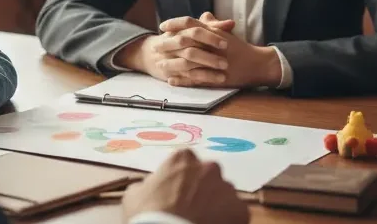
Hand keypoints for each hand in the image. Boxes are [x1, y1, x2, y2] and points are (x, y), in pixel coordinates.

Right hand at [113, 14, 232, 82]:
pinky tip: (216, 80)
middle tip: (226, 61)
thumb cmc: (178, 39)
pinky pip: (186, 78)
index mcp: (178, 30)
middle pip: (190, 48)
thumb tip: (231, 23)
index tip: (226, 42)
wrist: (151, 54)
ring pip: (187, 64)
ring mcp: (169, 59)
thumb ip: (212, 26)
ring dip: (206, 69)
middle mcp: (171, 44)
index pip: (193, 29)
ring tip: (224, 72)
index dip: (209, 36)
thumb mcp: (191, 31)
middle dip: (208, 55)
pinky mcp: (170, 73)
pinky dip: (200, 79)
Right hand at [122, 148, 248, 223]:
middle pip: (208, 176)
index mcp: (183, 159)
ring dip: (215, 204)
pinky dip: (228, 220)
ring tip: (203, 220)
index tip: (175, 191)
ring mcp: (227, 189)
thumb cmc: (148, 214)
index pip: (185, 161)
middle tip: (191, 207)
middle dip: (202, 188)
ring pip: (223, 195)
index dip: (180, 177)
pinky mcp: (241, 210)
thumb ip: (149, 184)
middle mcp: (209, 168)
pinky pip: (235, 214)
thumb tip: (151, 185)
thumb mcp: (135, 195)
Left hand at [159, 14, 281, 87]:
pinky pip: (194, 79)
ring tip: (159, 65)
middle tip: (155, 47)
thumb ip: (212, 25)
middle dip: (167, 45)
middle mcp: (210, 46)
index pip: (190, 24)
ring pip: (186, 63)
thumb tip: (202, 15)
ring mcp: (211, 62)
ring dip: (171, 64)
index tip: (162, 26)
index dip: (174, 24)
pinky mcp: (214, 77)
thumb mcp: (226, 33)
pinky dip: (182, 80)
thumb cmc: (240, 48)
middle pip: (184, 43)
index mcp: (212, 33)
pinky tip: (171, 81)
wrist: (257, 64)